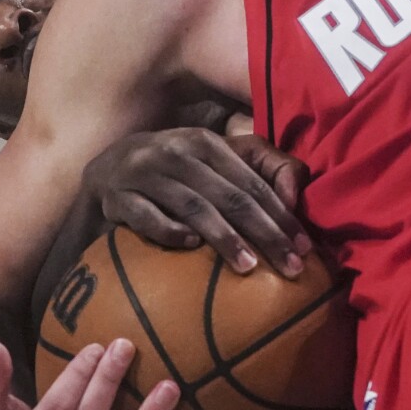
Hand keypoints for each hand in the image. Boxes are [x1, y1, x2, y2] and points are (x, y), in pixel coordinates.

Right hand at [82, 127, 312, 277]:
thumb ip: (261, 167)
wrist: (107, 166)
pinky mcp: (117, 198)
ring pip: (193, 206)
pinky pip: (146, 217)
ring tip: (249, 267)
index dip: (280, 215)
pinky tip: (191, 247)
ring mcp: (143, 174)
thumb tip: (296, 194)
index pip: (251, 183)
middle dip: (265, 232)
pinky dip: (169, 231)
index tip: (304, 248)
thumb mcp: (214, 158)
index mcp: (205, 142)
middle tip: (290, 267)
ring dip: (224, 237)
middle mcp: (176, 153)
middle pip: (230, 196)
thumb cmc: (175, 168)